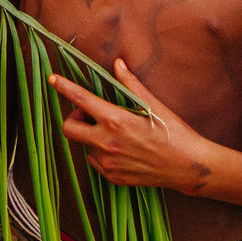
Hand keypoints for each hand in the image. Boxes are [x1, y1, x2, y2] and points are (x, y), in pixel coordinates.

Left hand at [51, 60, 217, 193]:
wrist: (189, 167)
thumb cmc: (174, 133)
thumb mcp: (153, 105)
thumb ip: (130, 84)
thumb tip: (117, 63)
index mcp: (115, 120)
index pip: (80, 99)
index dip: (64, 87)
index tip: (53, 79)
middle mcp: (107, 143)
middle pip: (69, 128)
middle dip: (75, 118)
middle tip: (91, 114)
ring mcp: (108, 163)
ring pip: (83, 145)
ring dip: (91, 136)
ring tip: (115, 133)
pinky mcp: (113, 177)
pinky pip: (95, 162)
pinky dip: (100, 153)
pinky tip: (121, 149)